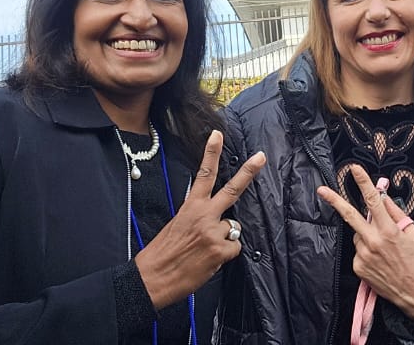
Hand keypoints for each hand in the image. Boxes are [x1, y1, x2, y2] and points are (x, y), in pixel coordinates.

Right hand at [136, 130, 265, 308]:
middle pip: (232, 189)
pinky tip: (210, 259)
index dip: (212, 153)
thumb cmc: (162, 253)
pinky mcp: (221, 251)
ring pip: (233, 229)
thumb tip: (217, 218)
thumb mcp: (176, 225)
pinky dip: (225, 255)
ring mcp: (214, 232)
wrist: (153, 278)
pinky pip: (234, 249)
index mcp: (190, 207)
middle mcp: (204, 215)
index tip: (218, 135)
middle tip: (260, 157)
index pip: (204, 174)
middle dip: (248, 172)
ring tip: (206, 249)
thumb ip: (198, 216)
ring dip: (224, 238)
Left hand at [316, 164, 413, 322]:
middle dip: (335, 200)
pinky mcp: (357, 266)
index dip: (364, 183)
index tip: (355, 169)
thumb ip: (396, 214)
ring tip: (381, 248)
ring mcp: (363, 254)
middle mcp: (373, 241)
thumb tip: (383, 198)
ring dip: (365, 234)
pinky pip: (357, 250)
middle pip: (350, 215)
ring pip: (357, 234)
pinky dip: (365, 250)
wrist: (412, 291)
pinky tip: (377, 259)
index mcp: (389, 230)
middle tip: (322, 190)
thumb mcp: (412, 233)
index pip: (374, 201)